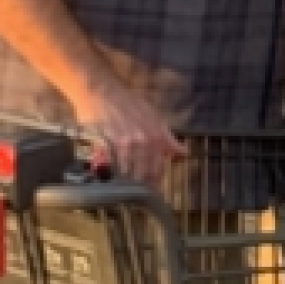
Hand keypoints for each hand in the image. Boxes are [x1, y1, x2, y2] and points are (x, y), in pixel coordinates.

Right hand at [70, 73, 185, 186]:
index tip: (153, 189)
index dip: (156, 182)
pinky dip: (113, 173)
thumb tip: (183, 152)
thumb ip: (167, 138)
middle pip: (145, 174)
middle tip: (137, 192)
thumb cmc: (127, 102)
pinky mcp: (107, 145)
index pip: (159, 169)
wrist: (101, 91)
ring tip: (124, 186)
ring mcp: (125, 144)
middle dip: (142, 185)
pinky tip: (112, 175)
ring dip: (127, 181)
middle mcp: (144, 141)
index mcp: (157, 135)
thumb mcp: (153, 116)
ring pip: (129, 173)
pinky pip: (113, 166)